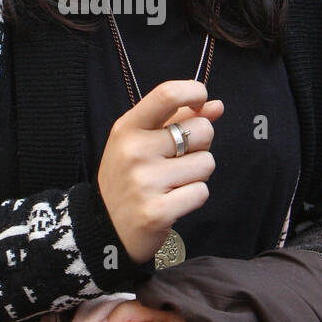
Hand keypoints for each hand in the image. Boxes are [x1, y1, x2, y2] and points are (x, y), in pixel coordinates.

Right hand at [97, 81, 223, 265]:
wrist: (105, 229)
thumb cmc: (128, 179)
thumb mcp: (141, 142)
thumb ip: (179, 119)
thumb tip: (216, 106)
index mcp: (128, 128)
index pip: (167, 94)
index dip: (194, 92)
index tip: (201, 101)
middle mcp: (134, 151)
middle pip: (202, 129)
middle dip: (200, 145)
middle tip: (177, 161)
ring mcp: (145, 182)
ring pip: (206, 163)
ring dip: (197, 175)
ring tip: (172, 183)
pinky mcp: (158, 212)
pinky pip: (201, 192)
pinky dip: (193, 198)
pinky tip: (172, 202)